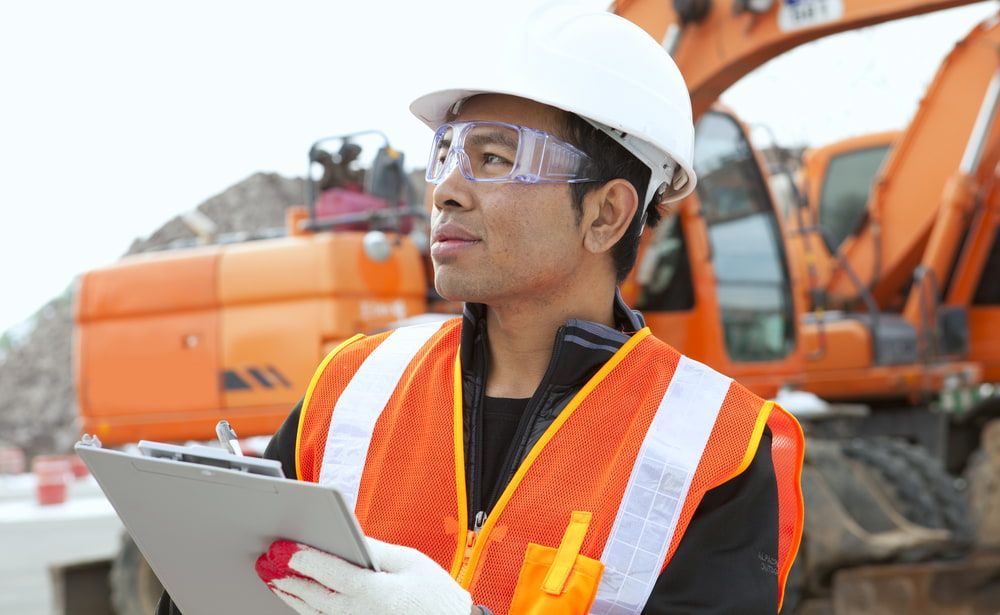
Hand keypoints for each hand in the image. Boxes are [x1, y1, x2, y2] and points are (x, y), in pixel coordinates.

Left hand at [255, 538, 474, 614]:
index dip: (301, 557)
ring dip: (292, 595)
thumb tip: (349, 536)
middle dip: (287, 576)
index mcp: (370, 591)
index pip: (326, 571)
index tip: (283, 548)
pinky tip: (299, 601)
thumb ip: (375, 549)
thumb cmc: (435, 597)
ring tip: (274, 580)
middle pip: (312, 594)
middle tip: (266, 561)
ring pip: (313, 613)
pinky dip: (308, 611)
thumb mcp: (410, 562)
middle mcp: (356, 614)